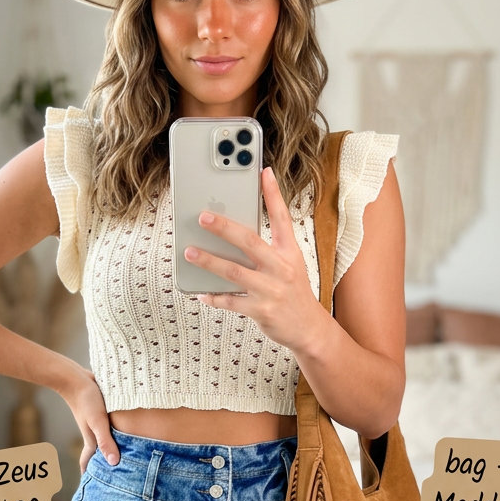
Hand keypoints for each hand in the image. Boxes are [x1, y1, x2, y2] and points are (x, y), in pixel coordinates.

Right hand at [57, 361, 119, 471]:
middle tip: (113, 480)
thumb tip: (113, 463)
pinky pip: (110, 430)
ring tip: (122, 461)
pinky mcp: (103, 414)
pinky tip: (126, 435)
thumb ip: (105, 441)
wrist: (76, 378)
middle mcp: (95, 435)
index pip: (88, 463)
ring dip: (111, 451)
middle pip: (99, 455)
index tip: (91, 490)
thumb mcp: (97, 422)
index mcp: (92, 441)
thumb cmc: (86, 400)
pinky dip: (116, 436)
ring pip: (106, 442)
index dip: (89, 476)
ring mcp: (98, 425)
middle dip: (103, 467)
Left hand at [185, 167, 327, 351]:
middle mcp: (281, 268)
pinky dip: (214, 297)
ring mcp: (271, 290)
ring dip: (209, 261)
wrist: (309, 329)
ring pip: (234, 272)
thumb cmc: (293, 292)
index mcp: (289, 252)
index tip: (262, 171)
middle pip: (249, 242)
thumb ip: (268, 248)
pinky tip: (201, 293)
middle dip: (224, 228)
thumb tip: (235, 231)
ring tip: (189, 252)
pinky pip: (231, 302)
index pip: (281, 217)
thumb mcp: (290, 264)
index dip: (272, 194)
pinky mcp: (262, 310)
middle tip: (203, 217)